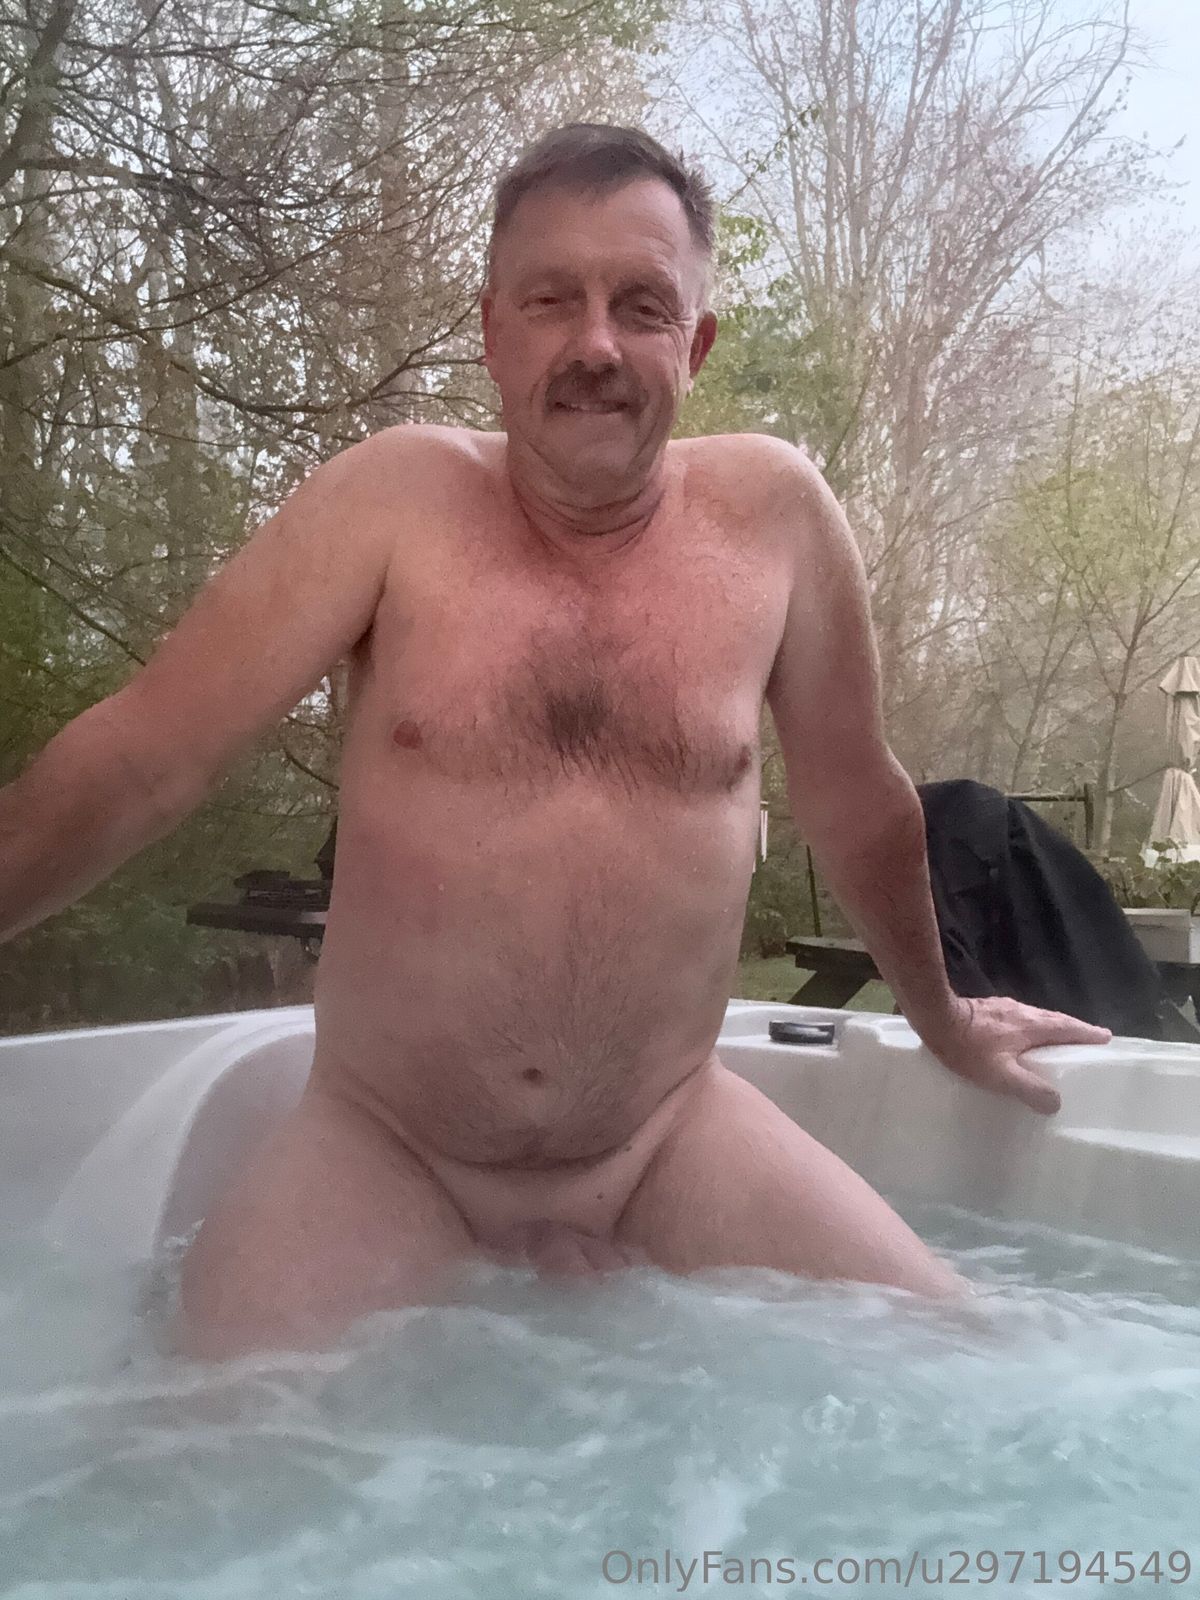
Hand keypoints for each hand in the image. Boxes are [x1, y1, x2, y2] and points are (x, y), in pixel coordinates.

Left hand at [921, 995, 1111, 1115]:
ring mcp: (1004, 1008)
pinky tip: (1020, 1039)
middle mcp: (1023, 1012)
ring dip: (1051, 1029)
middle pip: (1056, 1020)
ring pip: (1036, 1019)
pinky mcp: (988, 1009)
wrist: (934, 1017)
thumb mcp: (1000, 1074)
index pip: (1069, 1027)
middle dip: (1074, 1030)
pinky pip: (1019, 1020)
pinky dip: (1030, 1028)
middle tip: (1088, 1040)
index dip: (1088, 1033)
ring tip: (1057, 1043)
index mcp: (1032, 1025)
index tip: (1106, 1037)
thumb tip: (1056, 1102)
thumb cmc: (968, 1048)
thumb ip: (1030, 1088)